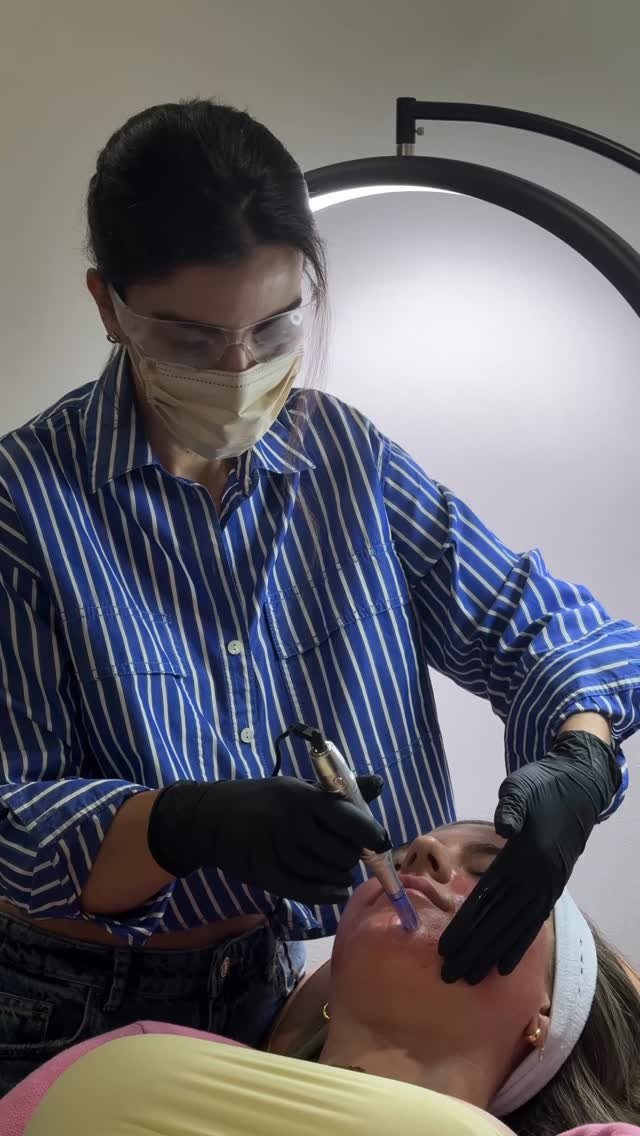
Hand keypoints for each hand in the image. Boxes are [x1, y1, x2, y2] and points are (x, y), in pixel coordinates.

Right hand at [147, 773, 387, 903]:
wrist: (211, 818)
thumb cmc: (263, 800)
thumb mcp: (298, 787)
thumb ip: (338, 792)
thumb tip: (380, 784)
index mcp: (304, 796)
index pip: (349, 818)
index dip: (371, 834)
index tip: (379, 842)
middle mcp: (292, 821)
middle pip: (342, 851)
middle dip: (352, 857)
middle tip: (348, 855)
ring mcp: (277, 848)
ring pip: (326, 873)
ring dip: (340, 876)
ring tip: (340, 872)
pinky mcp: (265, 873)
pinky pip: (306, 890)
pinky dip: (327, 894)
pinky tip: (336, 892)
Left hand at [438, 730, 619, 983]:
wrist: (578, 787)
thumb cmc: (542, 786)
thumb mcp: (521, 788)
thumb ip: (511, 807)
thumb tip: (503, 826)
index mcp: (524, 857)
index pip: (488, 899)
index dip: (466, 926)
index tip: (445, 948)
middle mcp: (536, 879)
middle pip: (499, 923)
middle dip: (473, 950)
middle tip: (449, 975)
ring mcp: (546, 886)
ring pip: (515, 929)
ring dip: (492, 954)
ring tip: (471, 977)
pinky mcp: (552, 887)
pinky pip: (533, 923)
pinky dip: (518, 946)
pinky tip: (503, 965)